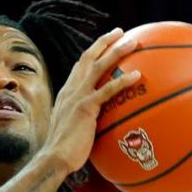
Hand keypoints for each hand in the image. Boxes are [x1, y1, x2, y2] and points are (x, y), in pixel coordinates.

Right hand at [42, 27, 141, 172]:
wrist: (54, 158)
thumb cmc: (64, 151)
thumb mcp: (71, 129)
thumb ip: (82, 120)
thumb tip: (96, 124)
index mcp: (67, 93)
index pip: (80, 66)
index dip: (94, 52)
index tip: (106, 43)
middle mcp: (71, 90)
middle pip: (88, 58)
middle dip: (105, 42)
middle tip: (121, 33)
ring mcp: (77, 97)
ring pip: (99, 66)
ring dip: (117, 51)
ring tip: (134, 42)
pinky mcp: (86, 107)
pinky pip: (107, 90)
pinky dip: (122, 81)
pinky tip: (137, 76)